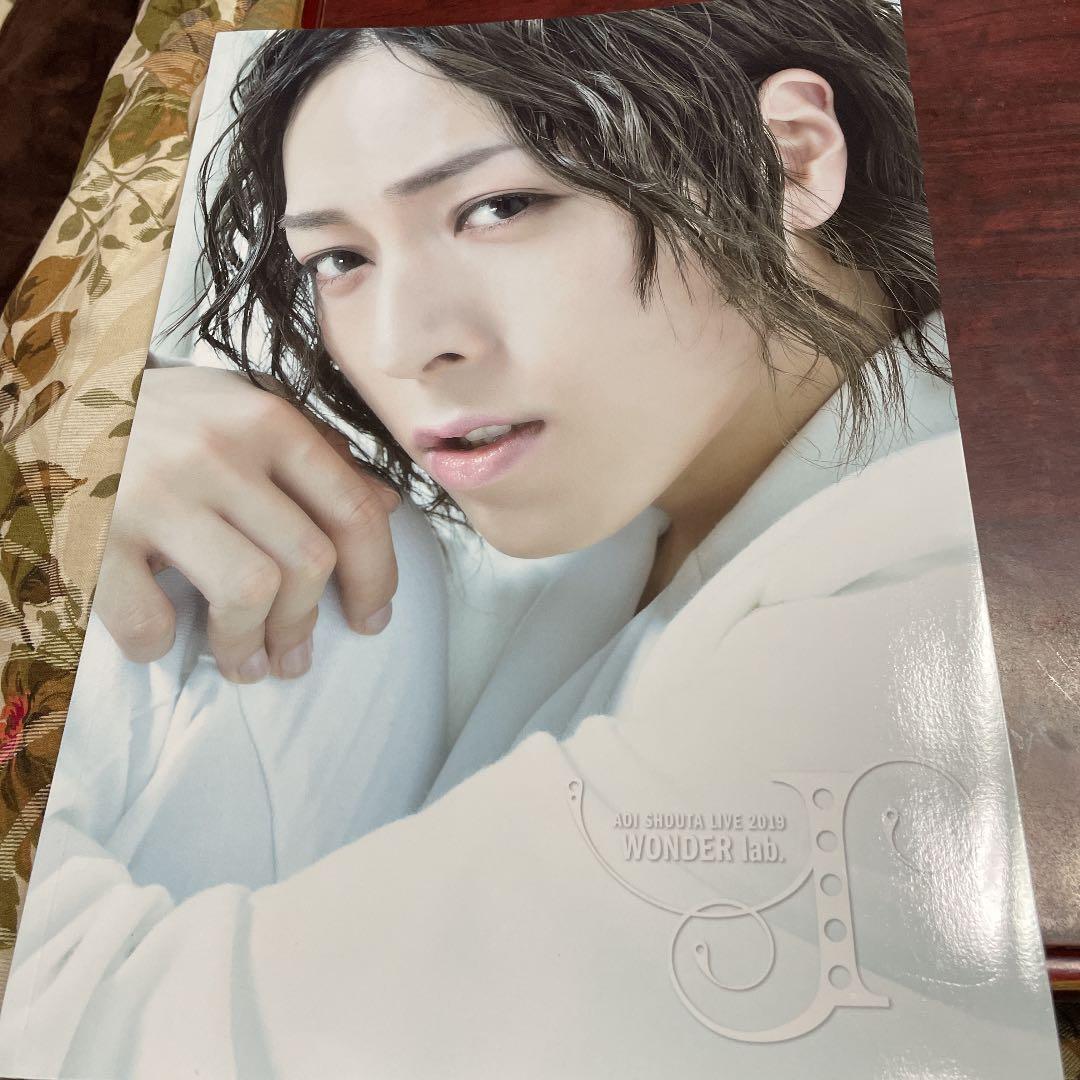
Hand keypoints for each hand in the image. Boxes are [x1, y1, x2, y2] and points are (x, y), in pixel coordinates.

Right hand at [95, 366, 401, 681]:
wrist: (53, 398)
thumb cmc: (165, 415)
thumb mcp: (245, 412)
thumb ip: (315, 456)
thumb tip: (385, 506)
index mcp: (268, 422)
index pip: (352, 511)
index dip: (376, 577)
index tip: (372, 618)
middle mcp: (219, 451)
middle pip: (307, 561)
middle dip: (308, 624)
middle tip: (295, 656)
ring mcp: (156, 491)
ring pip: (248, 592)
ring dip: (249, 647)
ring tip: (245, 665)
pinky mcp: (96, 533)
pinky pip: (149, 618)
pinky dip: (160, 644)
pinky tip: (163, 638)